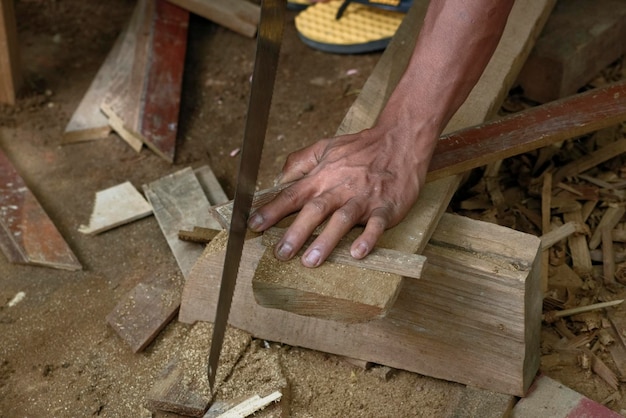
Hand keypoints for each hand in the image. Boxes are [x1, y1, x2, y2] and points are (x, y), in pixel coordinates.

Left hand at [247, 124, 434, 266]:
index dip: (272, 211)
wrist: (400, 140)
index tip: (253, 226)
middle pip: (314, 210)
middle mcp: (340, 188)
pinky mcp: (386, 207)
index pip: (292, 194)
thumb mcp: (326, 146)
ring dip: (326, 240)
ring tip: (311, 261)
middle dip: (296, 233)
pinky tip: (359, 253)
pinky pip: (376, 224)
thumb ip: (301, 161)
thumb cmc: (361, 147)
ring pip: (342, 219)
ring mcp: (363, 198)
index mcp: (323, 176)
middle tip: (280, 254)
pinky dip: (368, 238)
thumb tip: (279, 177)